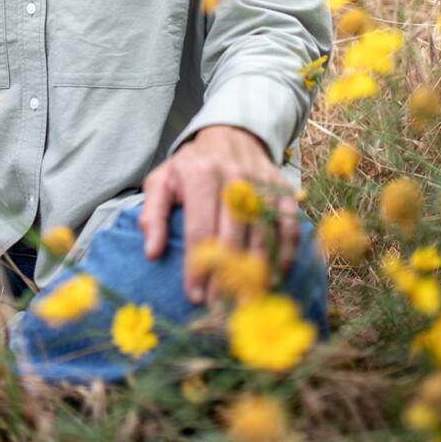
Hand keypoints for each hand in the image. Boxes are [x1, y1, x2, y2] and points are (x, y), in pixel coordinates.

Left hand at [138, 124, 297, 304]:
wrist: (231, 134)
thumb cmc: (190, 165)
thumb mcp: (161, 181)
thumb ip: (153, 215)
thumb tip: (151, 252)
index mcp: (200, 176)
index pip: (199, 231)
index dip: (197, 267)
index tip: (193, 296)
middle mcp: (234, 179)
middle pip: (232, 238)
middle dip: (226, 277)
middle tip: (220, 307)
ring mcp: (262, 185)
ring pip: (262, 236)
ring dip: (256, 273)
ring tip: (247, 302)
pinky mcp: (283, 190)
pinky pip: (289, 226)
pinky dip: (285, 253)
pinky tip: (276, 276)